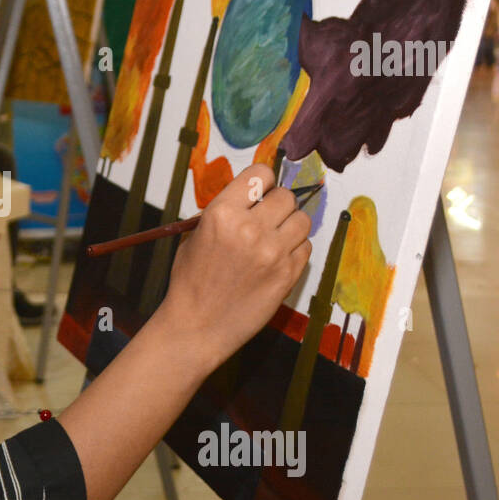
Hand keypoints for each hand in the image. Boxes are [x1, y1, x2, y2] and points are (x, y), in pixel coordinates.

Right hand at [152, 163, 311, 373]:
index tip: (260, 192)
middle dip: (277, 204)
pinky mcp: (288, 273)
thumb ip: (224, 212)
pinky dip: (295, 250)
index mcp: (222, 213)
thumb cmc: (191, 280)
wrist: (197, 325)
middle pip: (286, 196)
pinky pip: (306, 247)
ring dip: (291, 225)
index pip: (261, 174)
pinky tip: (277, 259)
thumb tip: (252, 196)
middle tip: (267, 219)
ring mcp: (273, 252)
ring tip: (275, 239)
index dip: (262, 181)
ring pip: (303, 219)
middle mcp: (250, 228)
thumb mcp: (195, 236)